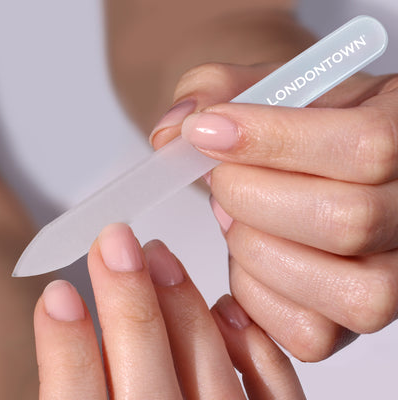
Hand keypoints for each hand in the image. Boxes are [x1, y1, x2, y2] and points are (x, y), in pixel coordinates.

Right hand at [34, 223, 304, 398]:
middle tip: (113, 242)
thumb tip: (77, 341)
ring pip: (208, 370)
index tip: (57, 295)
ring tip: (157, 254)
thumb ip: (81, 393)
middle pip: (145, 377)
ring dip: (180, 304)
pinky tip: (226, 307)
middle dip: (125, 300)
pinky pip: (274, 393)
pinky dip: (251, 347)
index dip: (65, 349)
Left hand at [149, 62, 397, 360]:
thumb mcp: (256, 86)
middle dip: (253, 200)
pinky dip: (257, 296)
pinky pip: (312, 334)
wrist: (304, 158)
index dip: (271, 141)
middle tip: (220, 181)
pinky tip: (244, 257)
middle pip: (347, 222)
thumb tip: (171, 135)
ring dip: (258, 251)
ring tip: (233, 219)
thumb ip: (213, 91)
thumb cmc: (287, 123)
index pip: (365, 146)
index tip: (205, 131)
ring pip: (344, 292)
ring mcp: (393, 274)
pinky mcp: (354, 313)